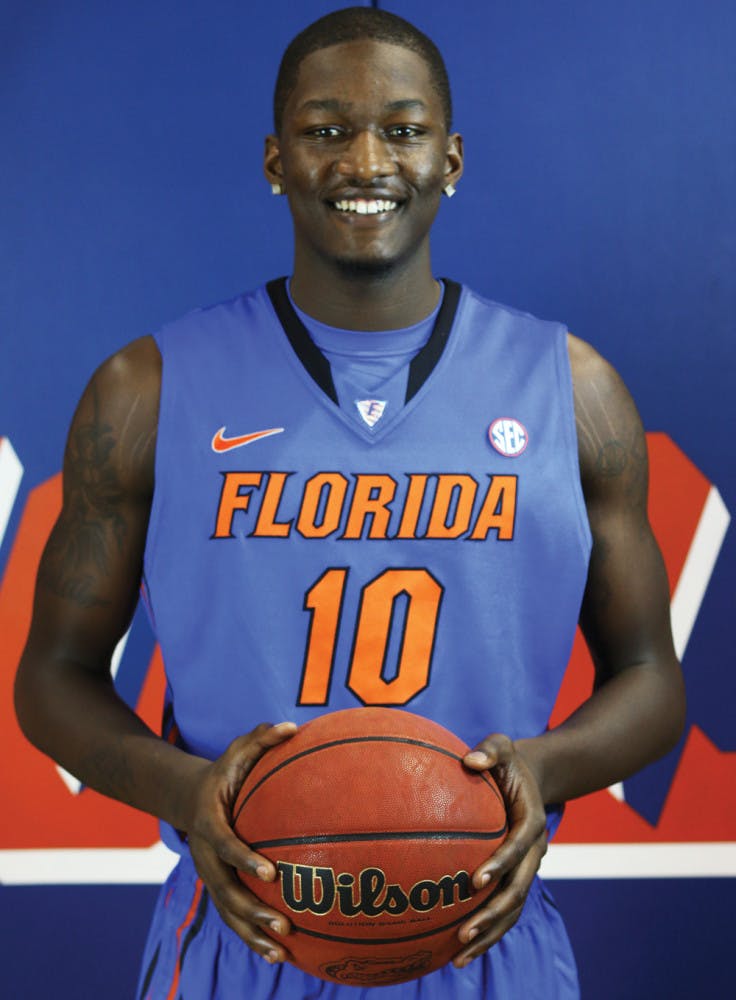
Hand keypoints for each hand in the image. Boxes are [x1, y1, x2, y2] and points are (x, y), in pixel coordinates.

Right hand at [186, 721, 296, 963]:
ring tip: (281, 952)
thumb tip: (292, 726)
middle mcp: (205, 855)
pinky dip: (251, 937)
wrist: (190, 797)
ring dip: (251, 934)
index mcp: (210, 822)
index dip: (245, 859)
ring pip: (227, 911)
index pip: (225, 844)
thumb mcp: (237, 750)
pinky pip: (232, 916)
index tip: (270, 873)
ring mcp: (209, 874)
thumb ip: (261, 737)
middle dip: (251, 910)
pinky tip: (278, 955)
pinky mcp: (217, 887)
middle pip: (225, 890)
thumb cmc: (224, 772)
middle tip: (283, 923)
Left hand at [453, 734, 547, 967]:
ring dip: (489, 934)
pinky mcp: (516, 877)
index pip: (518, 847)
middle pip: (517, 891)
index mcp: (532, 821)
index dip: (501, 864)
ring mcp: (527, 868)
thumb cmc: (508, 760)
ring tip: (458, 957)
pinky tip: (457, 950)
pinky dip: (486, 931)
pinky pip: (503, 909)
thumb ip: (489, 750)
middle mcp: (534, 851)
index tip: (475, 880)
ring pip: (512, 910)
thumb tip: (469, 760)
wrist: (531, 776)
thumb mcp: (502, 746)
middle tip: (462, 933)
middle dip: (492, 915)